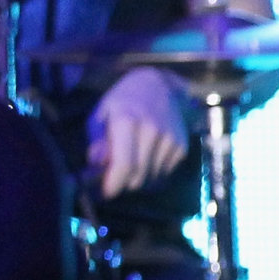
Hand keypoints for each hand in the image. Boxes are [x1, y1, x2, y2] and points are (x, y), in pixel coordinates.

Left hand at [87, 66, 191, 198]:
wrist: (159, 86)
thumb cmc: (122, 102)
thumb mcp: (101, 114)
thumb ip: (97, 140)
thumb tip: (96, 164)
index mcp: (127, 121)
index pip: (125, 164)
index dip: (114, 184)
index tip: (105, 193)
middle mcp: (152, 131)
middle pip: (138, 176)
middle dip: (122, 182)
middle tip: (111, 177)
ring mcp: (170, 139)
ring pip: (150, 178)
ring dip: (136, 177)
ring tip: (128, 161)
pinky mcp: (182, 147)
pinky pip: (163, 173)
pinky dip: (151, 172)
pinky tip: (144, 155)